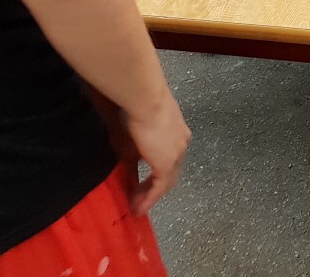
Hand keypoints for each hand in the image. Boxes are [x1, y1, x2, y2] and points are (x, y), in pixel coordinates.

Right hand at [119, 91, 190, 214]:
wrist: (145, 101)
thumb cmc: (137, 112)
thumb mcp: (133, 138)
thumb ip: (133, 158)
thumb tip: (128, 173)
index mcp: (177, 135)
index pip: (168, 159)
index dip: (155, 173)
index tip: (141, 184)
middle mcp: (181, 144)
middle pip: (169, 172)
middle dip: (152, 188)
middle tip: (137, 199)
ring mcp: (177, 153)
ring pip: (166, 180)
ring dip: (150, 195)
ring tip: (136, 206)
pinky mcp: (167, 163)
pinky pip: (160, 187)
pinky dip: (149, 198)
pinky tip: (138, 207)